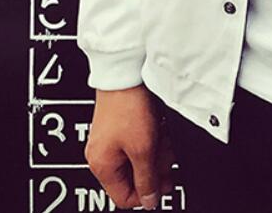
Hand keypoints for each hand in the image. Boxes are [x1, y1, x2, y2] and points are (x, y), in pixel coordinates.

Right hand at [85, 84, 175, 209]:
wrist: (126, 71)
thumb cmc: (128, 106)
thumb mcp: (143, 149)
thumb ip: (147, 179)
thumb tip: (150, 201)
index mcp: (102, 165)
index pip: (124, 197)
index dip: (147, 194)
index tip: (163, 185)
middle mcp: (103, 153)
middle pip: (133, 176)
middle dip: (154, 169)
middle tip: (169, 160)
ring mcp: (111, 136)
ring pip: (138, 157)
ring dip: (156, 152)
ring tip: (166, 141)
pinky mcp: (121, 122)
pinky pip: (139, 139)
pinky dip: (152, 137)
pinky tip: (161, 129)